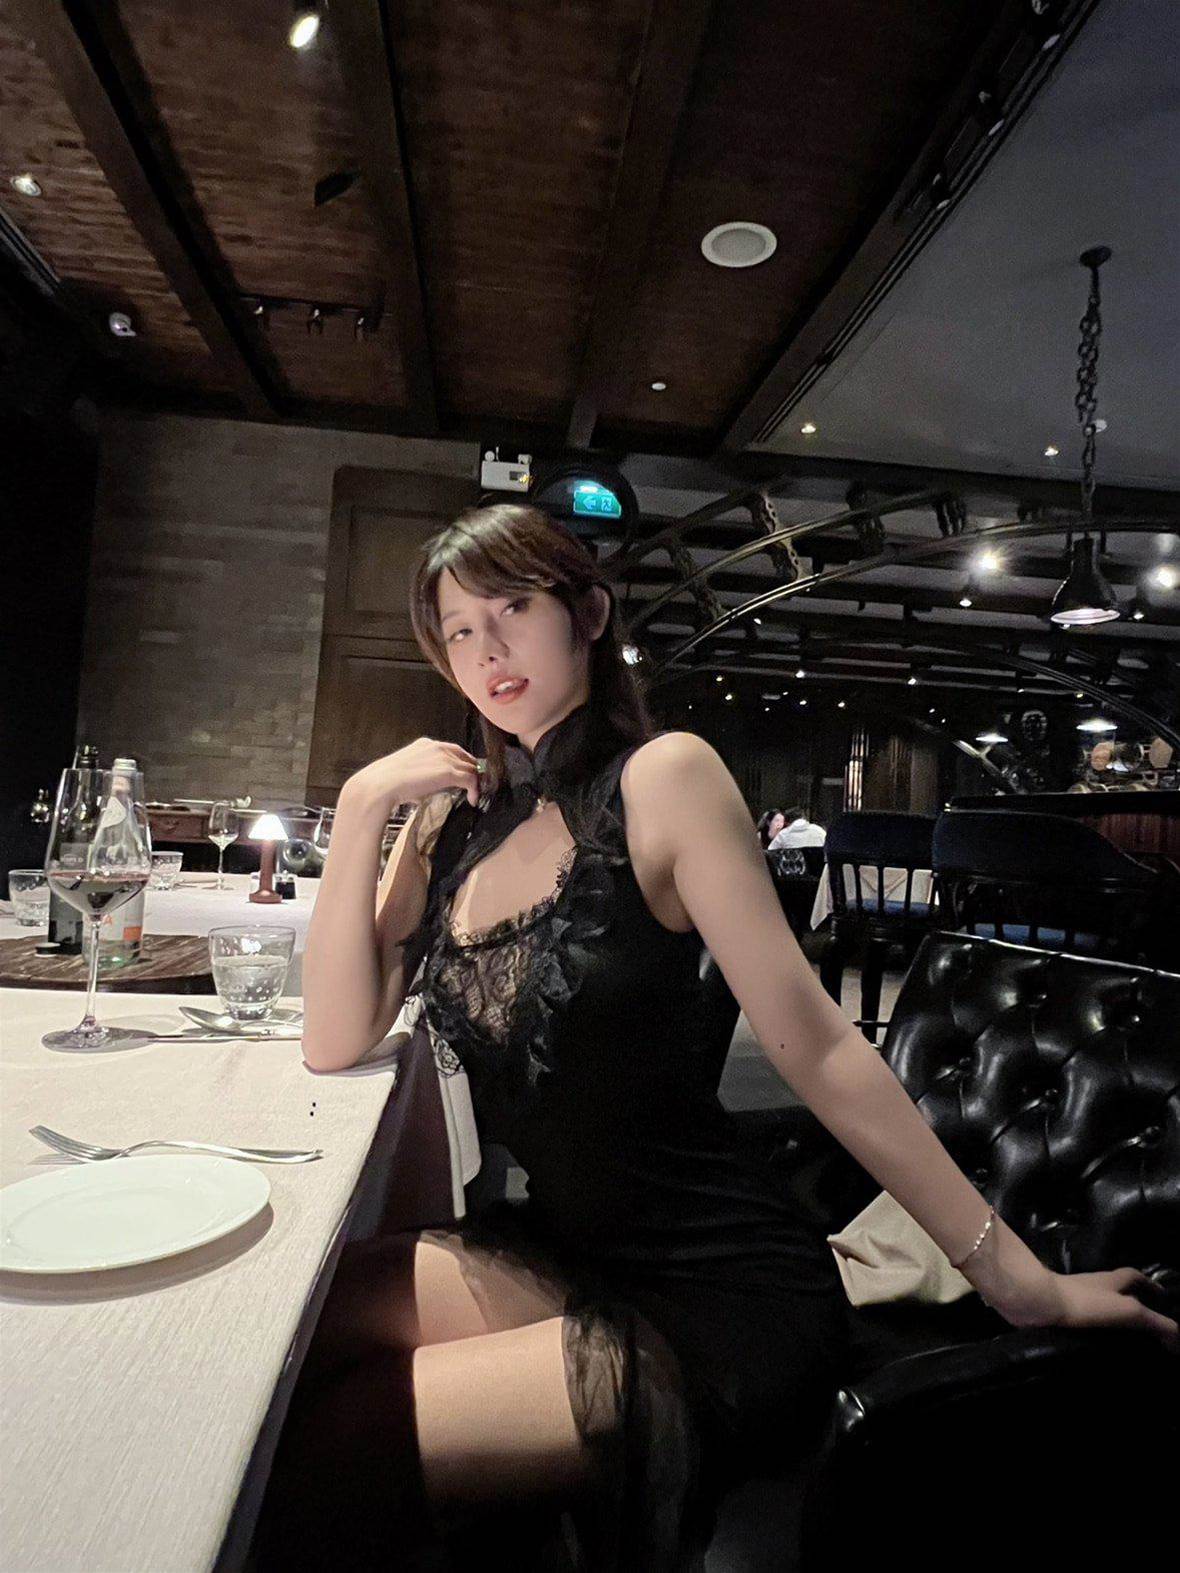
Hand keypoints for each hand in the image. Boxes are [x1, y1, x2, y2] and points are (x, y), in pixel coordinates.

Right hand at [341, 737, 483, 814]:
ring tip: (475, 795)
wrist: (380, 785)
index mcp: (425, 744)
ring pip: (471, 768)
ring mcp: (443, 758)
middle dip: (473, 771)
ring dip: (476, 783)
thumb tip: (423, 790)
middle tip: (476, 786)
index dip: (462, 763)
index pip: (453, 750)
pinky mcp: (448, 772)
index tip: (465, 775)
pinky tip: (472, 801)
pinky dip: (475, 790)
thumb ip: (418, 775)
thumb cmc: (385, 783)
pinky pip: (471, 780)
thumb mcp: (405, 773)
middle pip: (465, 757)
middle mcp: (437, 747)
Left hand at [993, 1264, 1178, 1355]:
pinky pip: (1084, 1326)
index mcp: (1111, 1280)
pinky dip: (1096, 1335)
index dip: (1150, 1286)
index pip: (1134, 1277)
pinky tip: (1100, 1352)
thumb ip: (1157, 1324)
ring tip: (1129, 1346)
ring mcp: (1076, 1301)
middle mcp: (1094, 1287)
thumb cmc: (1085, 1302)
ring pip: (1100, 1309)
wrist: (1036, 1303)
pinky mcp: (1062, 1317)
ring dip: (1114, 1322)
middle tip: (1147, 1328)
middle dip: (1132, 1304)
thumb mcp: (1129, 1311)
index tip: (1162, 1298)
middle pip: (1117, 1292)